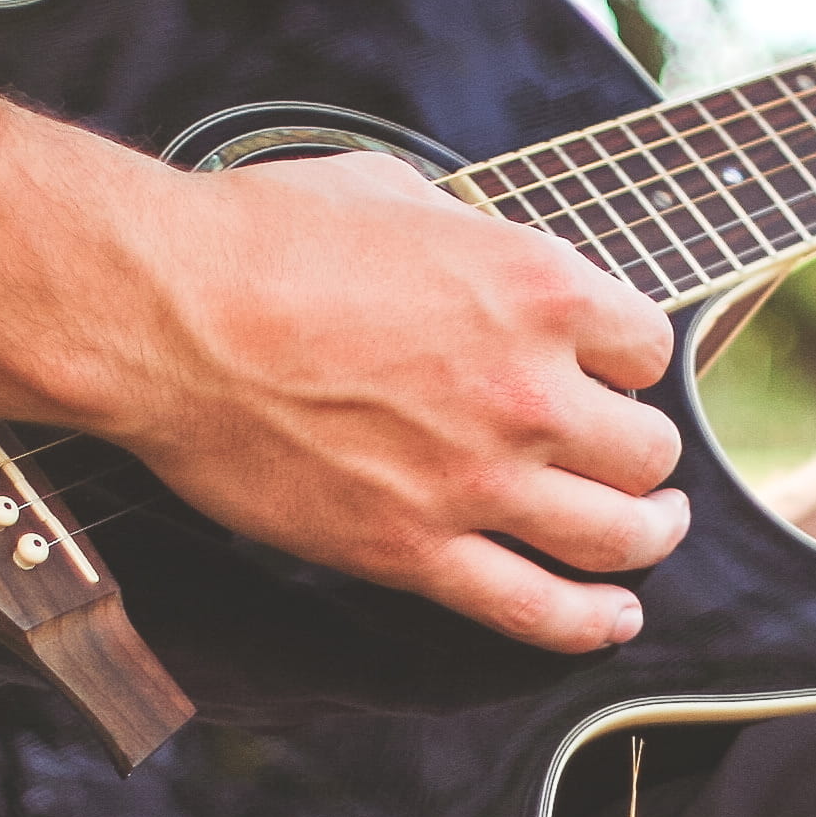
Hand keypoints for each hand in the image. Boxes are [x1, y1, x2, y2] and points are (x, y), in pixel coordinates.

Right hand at [87, 151, 686, 651]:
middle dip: (643, 450)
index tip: (607, 369)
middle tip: (625, 453)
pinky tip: (614, 618)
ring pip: (618, 536)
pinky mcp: (415, 550)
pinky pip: (538, 609)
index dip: (629, 359)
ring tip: (649, 530)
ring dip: (648, 536)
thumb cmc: (262, 238)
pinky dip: (590, 623)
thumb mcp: (394, 193)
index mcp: (536, 289)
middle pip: (648, 448)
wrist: (166, 317)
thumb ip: (470, 237)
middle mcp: (529, 391)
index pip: (649, 345)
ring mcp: (478, 481)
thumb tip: (487, 257)